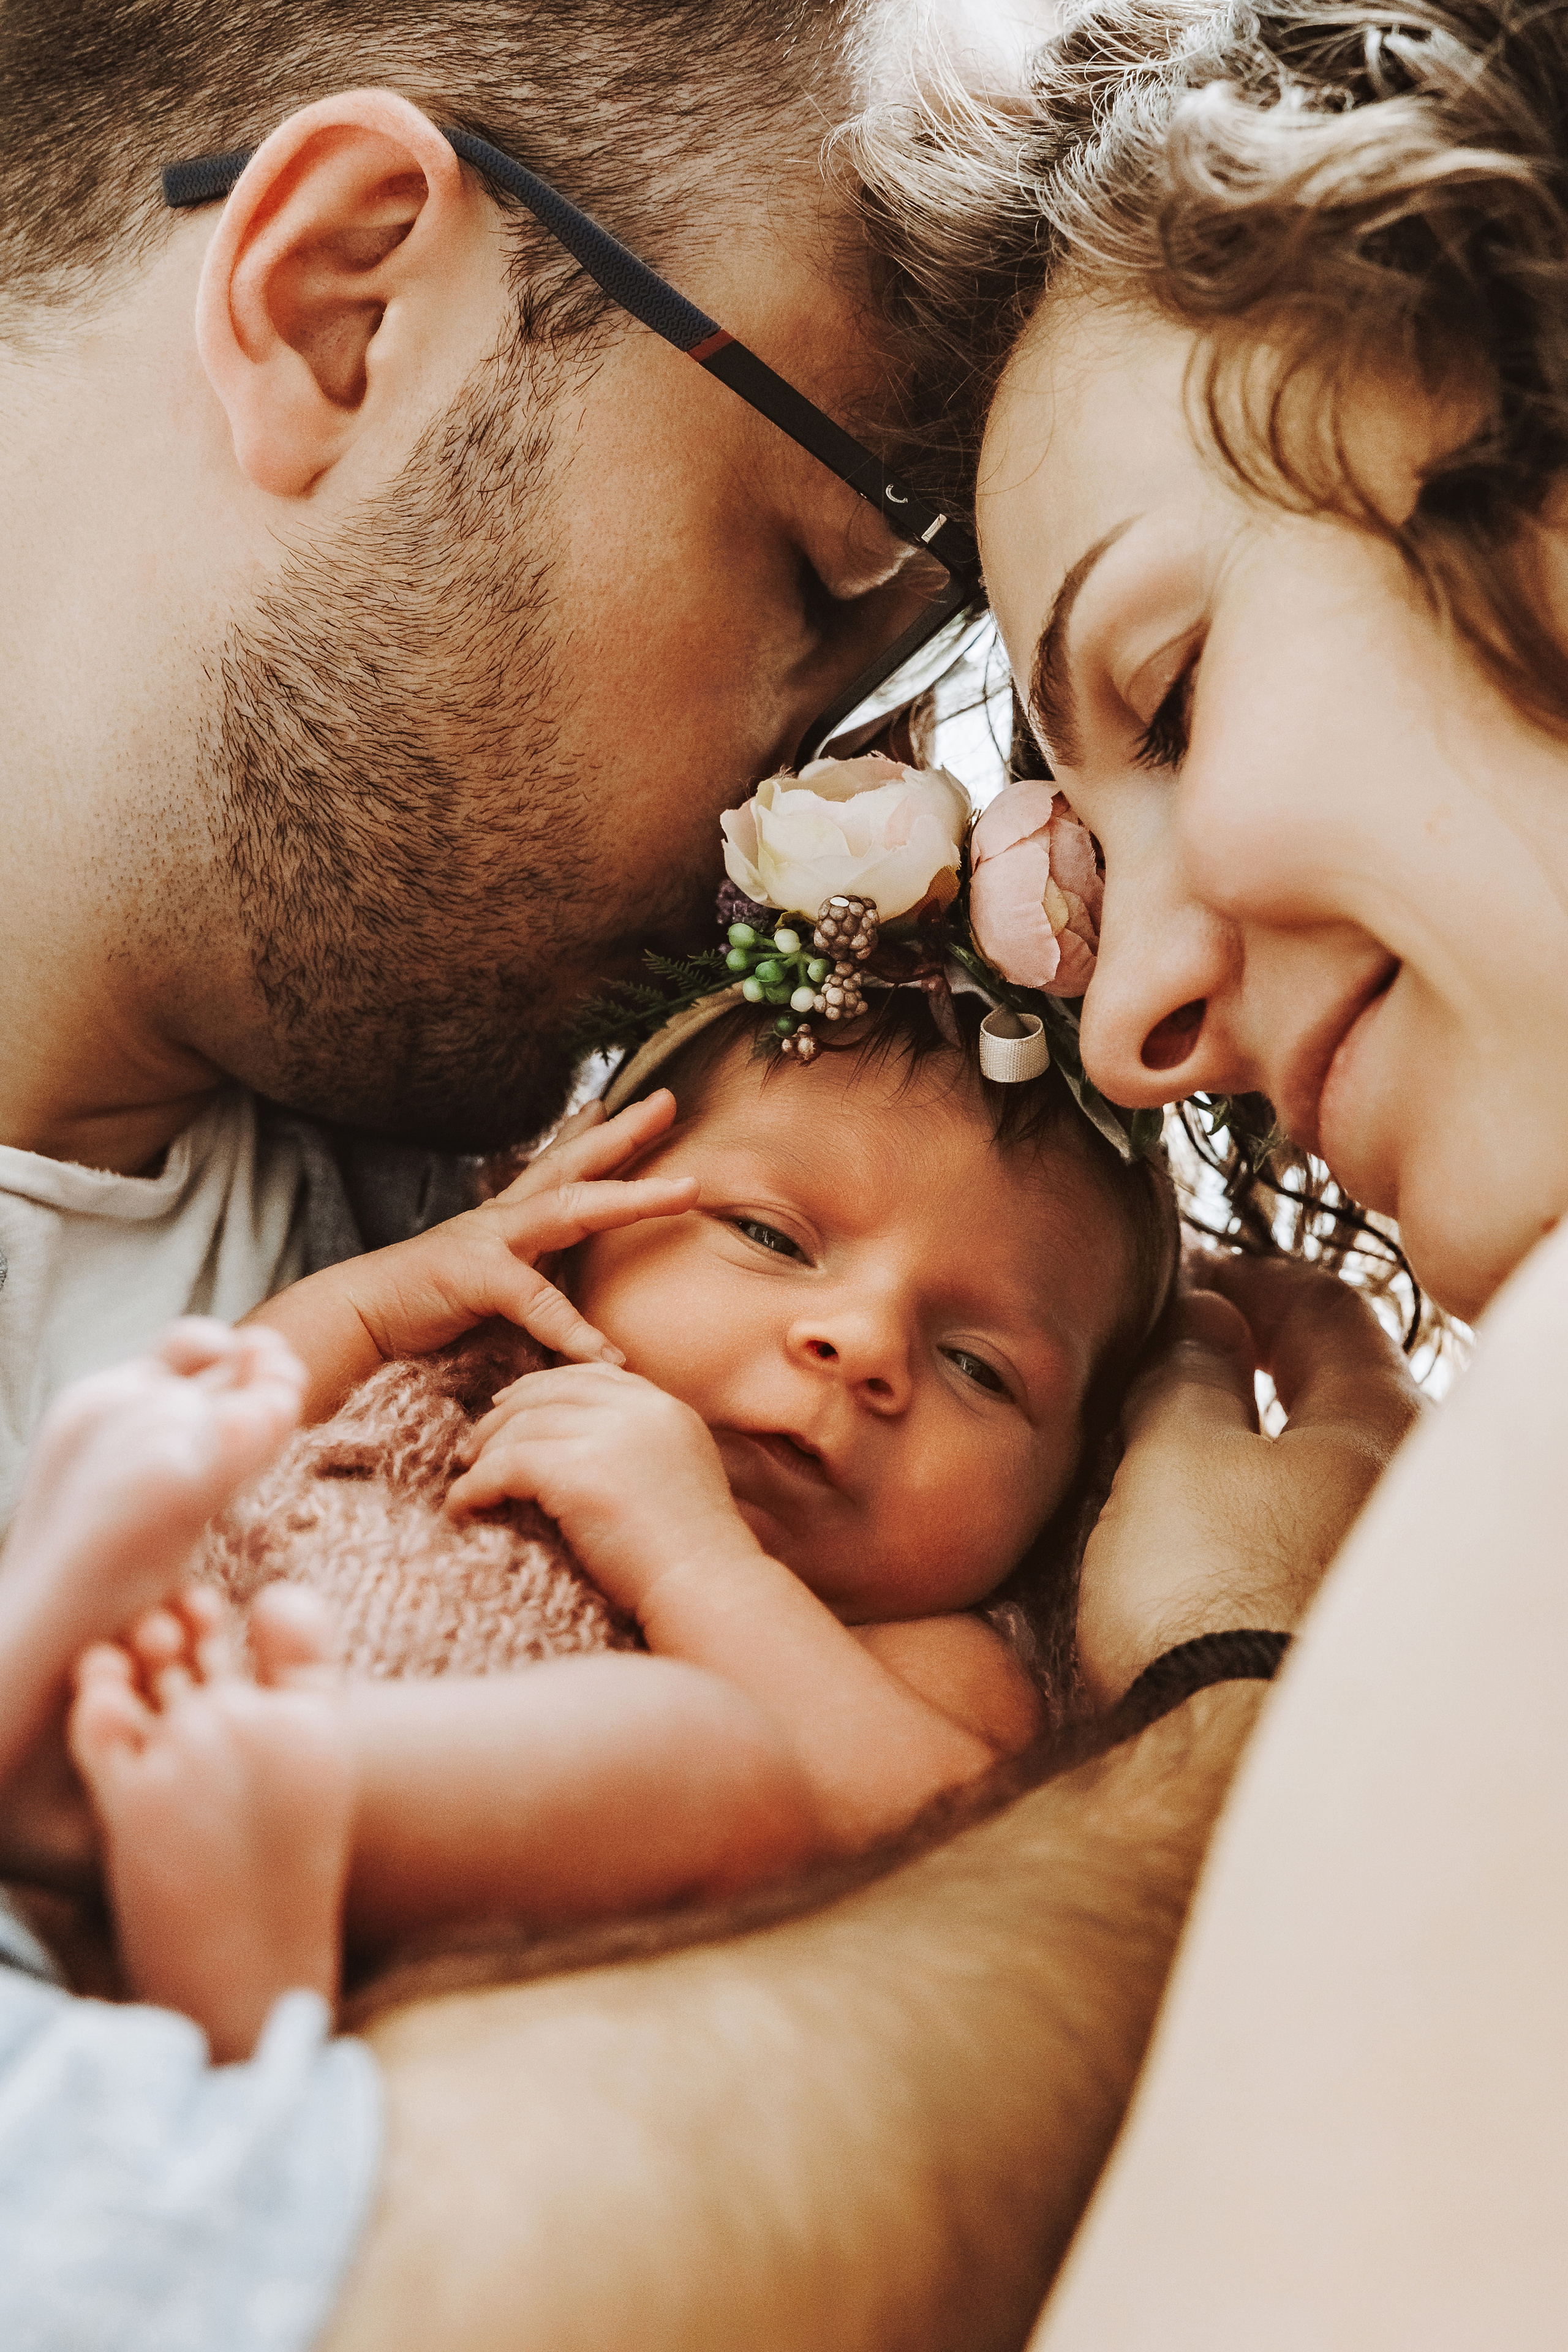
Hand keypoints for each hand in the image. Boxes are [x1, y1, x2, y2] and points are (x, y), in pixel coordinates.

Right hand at [253, 1092, 697, 1413]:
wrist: (356, 1325)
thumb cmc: (419, 1312)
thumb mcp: (486, 1290)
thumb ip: (526, 1285)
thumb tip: (557, 1295)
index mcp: (505, 1221)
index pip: (554, 1166)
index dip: (588, 1133)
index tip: (616, 1103)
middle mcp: (502, 1219)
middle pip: (574, 1166)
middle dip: (624, 1132)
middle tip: (668, 1101)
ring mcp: (490, 1242)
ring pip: (572, 1208)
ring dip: (631, 1197)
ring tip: (684, 1192)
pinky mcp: (477, 1279)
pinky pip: (538, 1303)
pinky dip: (576, 1332)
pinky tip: (611, 1356)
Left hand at [447, 1362, 761, 1618]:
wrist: (709, 1589)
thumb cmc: (692, 1556)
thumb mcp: (677, 1476)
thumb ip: (639, 1448)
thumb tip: (580, 1449)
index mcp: (666, 1408)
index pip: (591, 1375)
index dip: (541, 1387)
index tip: (509, 1406)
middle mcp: (640, 1411)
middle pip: (550, 1391)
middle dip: (503, 1414)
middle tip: (473, 1446)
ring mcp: (611, 1437)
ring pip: (522, 1426)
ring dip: (484, 1453)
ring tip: (467, 1479)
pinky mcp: (580, 1472)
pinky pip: (505, 1466)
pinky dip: (474, 1486)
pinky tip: (462, 1507)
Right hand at [1076, 1255, 1423, 1708]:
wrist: (1220, 1775)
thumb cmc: (1212, 1606)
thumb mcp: (1175, 1451)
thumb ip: (1189, 1370)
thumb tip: (1203, 1318)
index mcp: (1383, 1423)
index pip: (1329, 1305)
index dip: (1253, 1279)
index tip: (1199, 1282)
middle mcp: (1410, 1495)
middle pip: (1344, 1396)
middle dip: (1267, 1370)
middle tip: (1192, 1362)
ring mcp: (1388, 1577)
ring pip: (1329, 1482)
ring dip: (1264, 1456)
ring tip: (1183, 1462)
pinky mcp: (1350, 1647)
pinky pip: (1308, 1556)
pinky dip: (1264, 1530)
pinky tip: (1207, 1555)